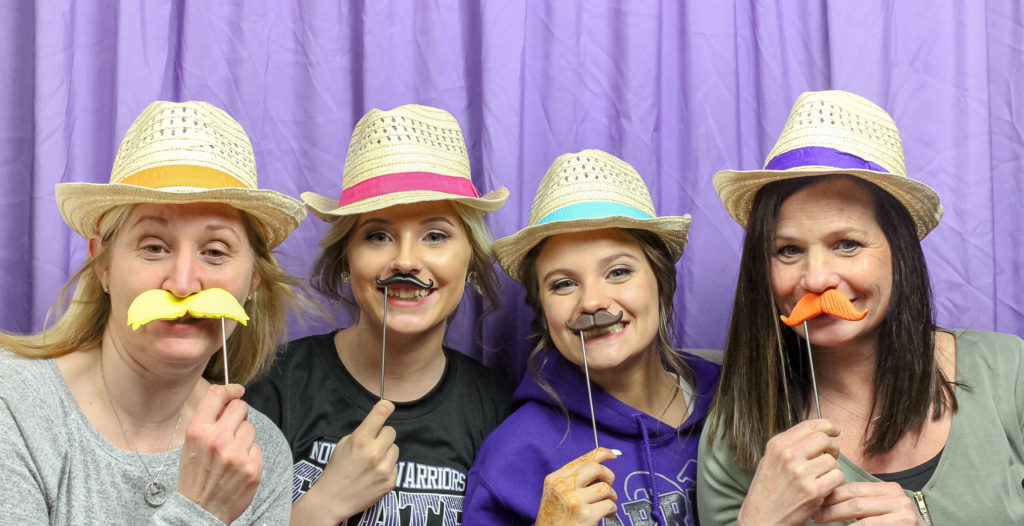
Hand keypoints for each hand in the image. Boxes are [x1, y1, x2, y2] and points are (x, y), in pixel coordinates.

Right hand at [177, 384, 262, 523]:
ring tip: (231, 454)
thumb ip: (207, 420)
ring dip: (243, 437)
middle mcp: (217, 440)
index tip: (236, 391)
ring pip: (250, 428)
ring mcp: (237, 455)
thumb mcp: (190, 445)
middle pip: (240, 407)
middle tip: (231, 429)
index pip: (217, 395)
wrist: (199, 511)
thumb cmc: (195, 476)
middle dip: (238, 415)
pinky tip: (238, 467)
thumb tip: (230, 396)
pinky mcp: (253, 468)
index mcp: (198, 432)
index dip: (229, 390)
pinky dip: (250, 455)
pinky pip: (257, 448)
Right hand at [291, 400, 398, 524]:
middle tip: (372, 445)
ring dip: (386, 452)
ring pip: (395, 448)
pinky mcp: (390, 481)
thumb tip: (379, 422)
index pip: (381, 413)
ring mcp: (384, 468)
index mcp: (361, 439)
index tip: (388, 406)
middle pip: (391, 431)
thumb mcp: (344, 444)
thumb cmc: (337, 469)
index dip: (386, 407)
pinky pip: (395, 465)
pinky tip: (374, 475)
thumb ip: (362, 432)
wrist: (333, 500)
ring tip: (371, 463)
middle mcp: (375, 452)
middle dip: (382, 436)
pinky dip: (387, 468)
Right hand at [535, 447, 619, 525]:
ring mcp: (575, 500)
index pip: (582, 459)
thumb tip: (601, 463)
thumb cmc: (556, 517)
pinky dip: (612, 509)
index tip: (614, 454)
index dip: (602, 453)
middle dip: (608, 476)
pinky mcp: (586, 515)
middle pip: (596, 468)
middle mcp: (564, 486)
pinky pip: (609, 505)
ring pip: (605, 488)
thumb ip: (573, 478)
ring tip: (607, 503)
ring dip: (612, 496)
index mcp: (556, 478)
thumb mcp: (557, 493)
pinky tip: (607, 515)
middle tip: (608, 486)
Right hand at [737, 419, 843, 525]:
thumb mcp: (770, 460)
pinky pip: (837, 477)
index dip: (828, 425)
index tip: (835, 430)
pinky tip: (823, 489)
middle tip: (831, 455)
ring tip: (821, 478)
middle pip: (825, 439)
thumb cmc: (767, 491)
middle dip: (833, 447)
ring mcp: (801, 473)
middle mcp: (788, 455)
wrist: (761, 518)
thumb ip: (790, 446)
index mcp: (777, 445)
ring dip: (833, 469)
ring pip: (833, 460)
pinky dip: (835, 483)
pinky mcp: (813, 490)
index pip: (810, 425)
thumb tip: (817, 434)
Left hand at [812, 482, 923, 524]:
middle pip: (854, 500)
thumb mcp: (880, 511)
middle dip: (830, 507)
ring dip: (834, 517)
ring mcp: (903, 513)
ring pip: (859, 514)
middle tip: (814, 514)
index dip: (832, 495)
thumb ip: (861, 503)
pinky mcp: (903, 525)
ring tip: (819, 520)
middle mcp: (899, 498)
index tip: (816, 501)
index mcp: (891, 489)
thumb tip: (827, 498)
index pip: (854, 489)